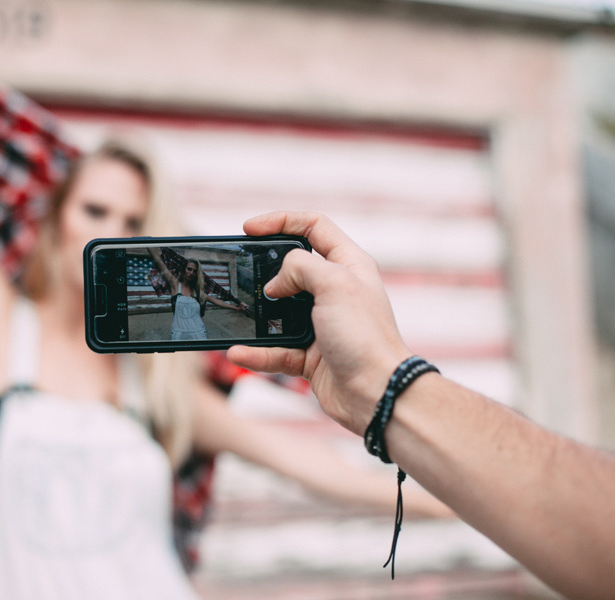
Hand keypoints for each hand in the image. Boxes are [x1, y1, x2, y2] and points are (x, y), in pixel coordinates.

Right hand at [227, 211, 410, 434]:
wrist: (377, 394)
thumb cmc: (366, 337)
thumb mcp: (334, 284)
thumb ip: (299, 268)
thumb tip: (275, 284)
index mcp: (348, 265)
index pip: (313, 227)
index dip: (281, 221)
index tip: (250, 228)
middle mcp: (335, 291)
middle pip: (291, 268)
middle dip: (264, 270)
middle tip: (242, 271)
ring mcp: (321, 323)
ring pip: (278, 312)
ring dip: (256, 316)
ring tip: (237, 315)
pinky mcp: (310, 354)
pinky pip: (274, 349)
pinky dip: (256, 352)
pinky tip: (239, 351)